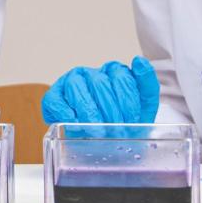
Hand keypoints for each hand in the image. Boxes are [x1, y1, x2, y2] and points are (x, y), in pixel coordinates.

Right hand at [41, 56, 160, 124]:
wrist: (102, 141)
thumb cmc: (123, 122)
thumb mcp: (142, 106)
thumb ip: (147, 84)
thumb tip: (139, 61)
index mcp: (114, 72)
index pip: (122, 78)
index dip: (127, 103)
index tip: (131, 123)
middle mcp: (92, 73)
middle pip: (100, 83)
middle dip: (110, 111)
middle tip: (115, 131)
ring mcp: (71, 83)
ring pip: (76, 87)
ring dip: (89, 112)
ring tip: (98, 131)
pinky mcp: (54, 96)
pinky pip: (56, 100)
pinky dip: (66, 113)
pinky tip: (75, 124)